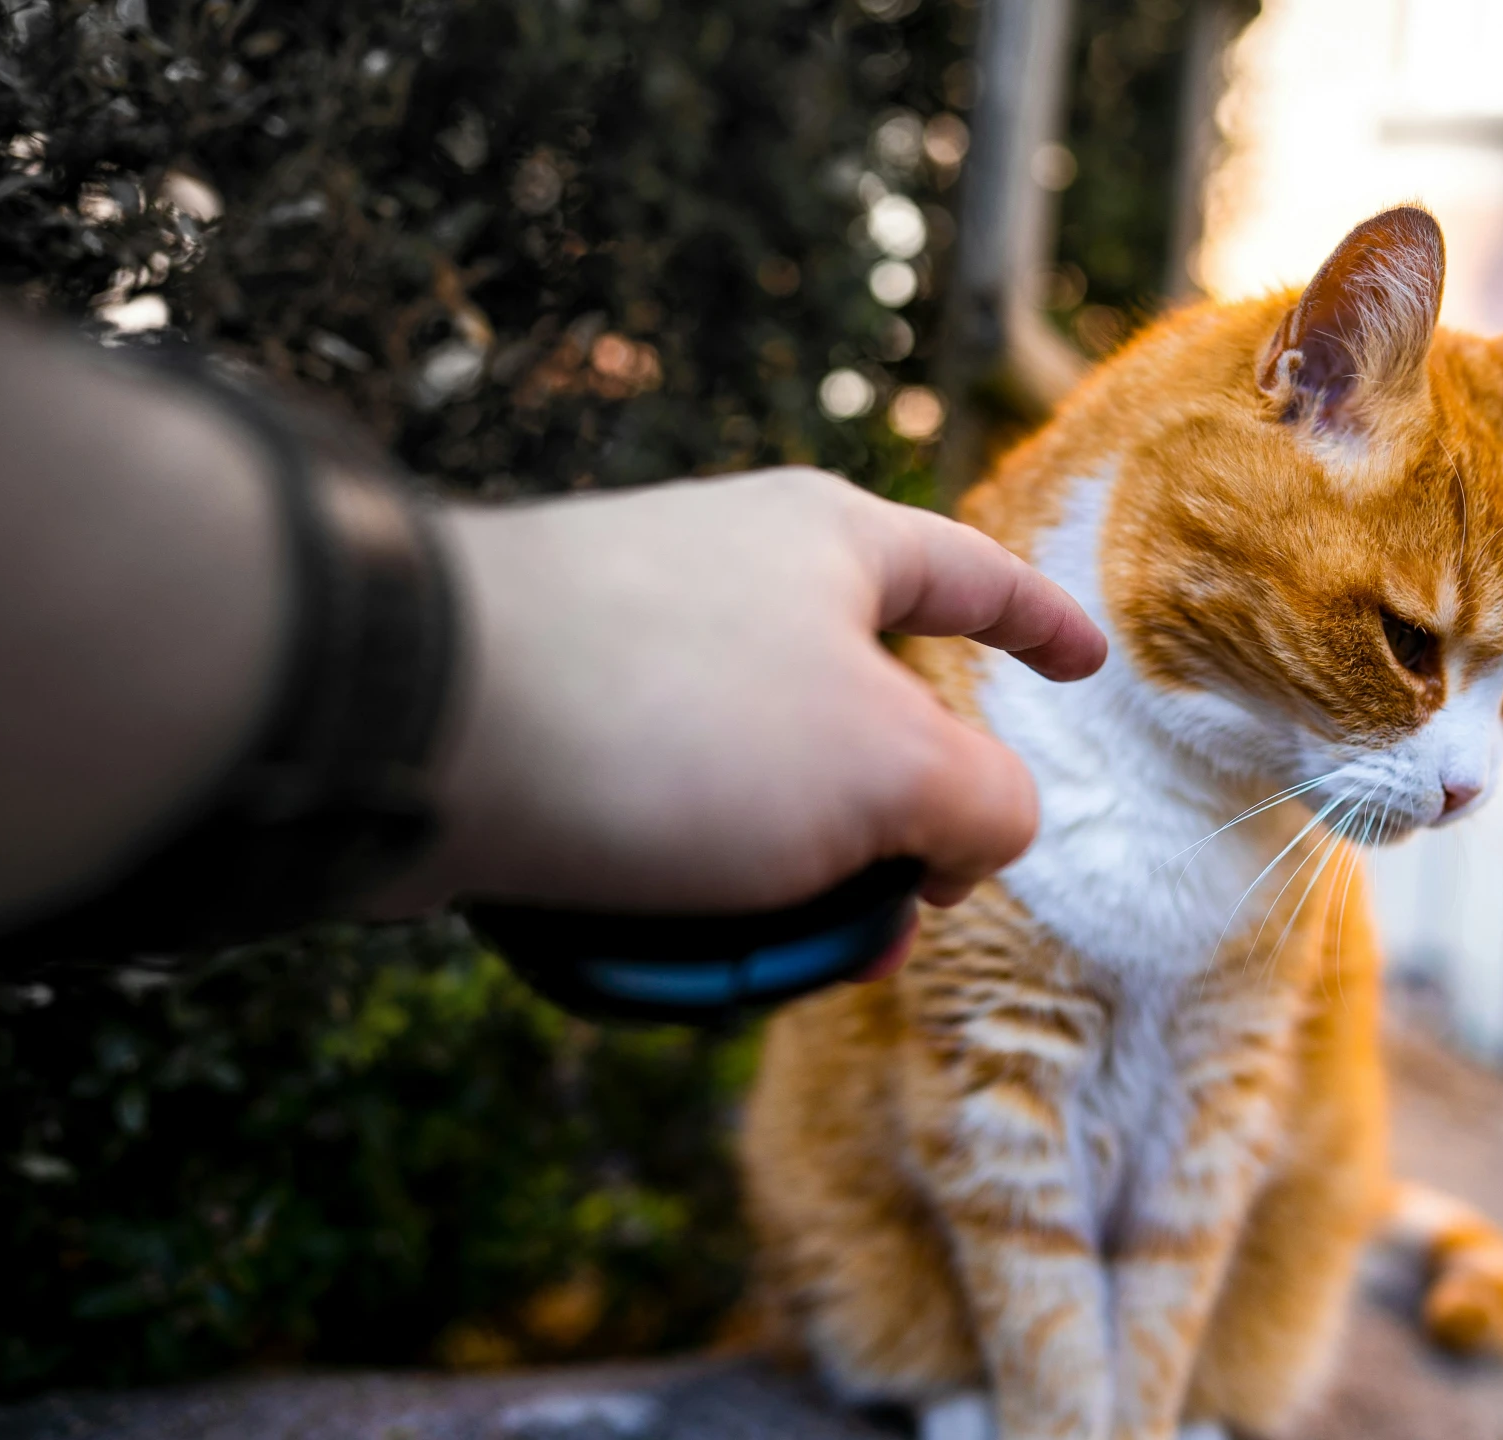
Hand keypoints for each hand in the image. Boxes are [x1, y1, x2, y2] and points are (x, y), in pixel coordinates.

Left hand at [379, 468, 1103, 914]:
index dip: (1044, 624)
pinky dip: (690, 883)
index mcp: (830, 542)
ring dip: (791, 881)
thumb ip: (986, 807)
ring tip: (768, 957)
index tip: (1088, 666)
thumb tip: (966, 837)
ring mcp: (631, 643)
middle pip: (866, 712)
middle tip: (899, 917)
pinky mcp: (549, 717)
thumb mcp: (897, 773)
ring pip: (762, 785)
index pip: (973, 573)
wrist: (415, 722)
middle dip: (898, 831)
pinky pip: (662, 812)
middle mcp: (730, 574)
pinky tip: (667, 940)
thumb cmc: (680, 720)